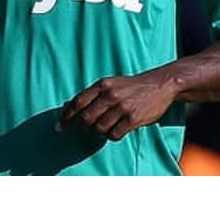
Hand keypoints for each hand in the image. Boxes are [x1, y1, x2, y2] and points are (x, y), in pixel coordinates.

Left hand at [57, 71, 176, 140]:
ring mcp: (122, 106)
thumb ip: (91, 95)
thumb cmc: (131, 87)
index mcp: (102, 85)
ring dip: (99, 132)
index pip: (78, 102)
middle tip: (84, 130)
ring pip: (99, 128)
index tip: (60, 126)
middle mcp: (110, 94)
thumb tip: (67, 105)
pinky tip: (117, 130)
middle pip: (86, 118)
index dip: (66, 116)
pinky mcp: (133, 118)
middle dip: (82, 127)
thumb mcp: (110, 84)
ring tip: (105, 128)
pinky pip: (114, 134)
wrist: (159, 84)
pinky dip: (112, 136)